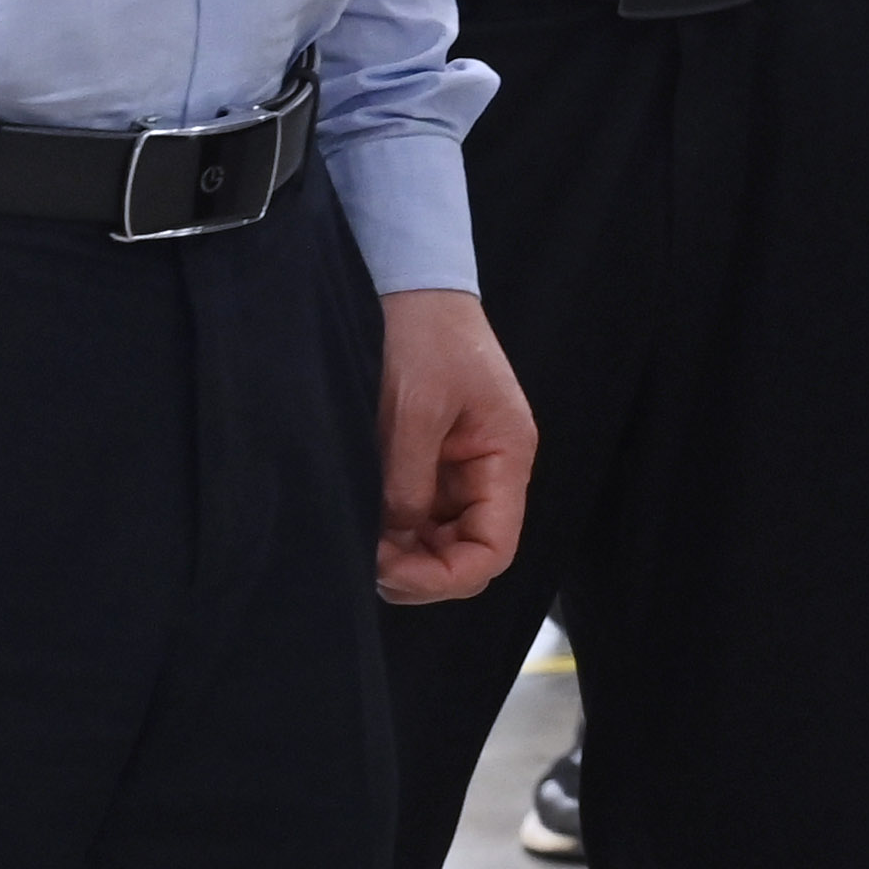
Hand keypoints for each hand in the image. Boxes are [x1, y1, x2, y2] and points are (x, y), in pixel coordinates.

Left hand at [373, 289, 534, 603]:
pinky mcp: (441, 464)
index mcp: (507, 457)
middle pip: (470, 554)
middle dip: (421, 571)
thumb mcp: (413, 413)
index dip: (444, 577)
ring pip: (446, 542)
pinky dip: (399, 533)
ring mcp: (468, 471)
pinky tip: (369, 526)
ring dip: (407, 555)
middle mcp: (495, 472)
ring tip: (362, 545)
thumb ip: (408, 485)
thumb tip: (394, 544)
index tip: (389, 571)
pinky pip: (427, 518)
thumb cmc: (426, 341)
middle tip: (366, 562)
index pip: (492, 551)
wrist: (418, 292)